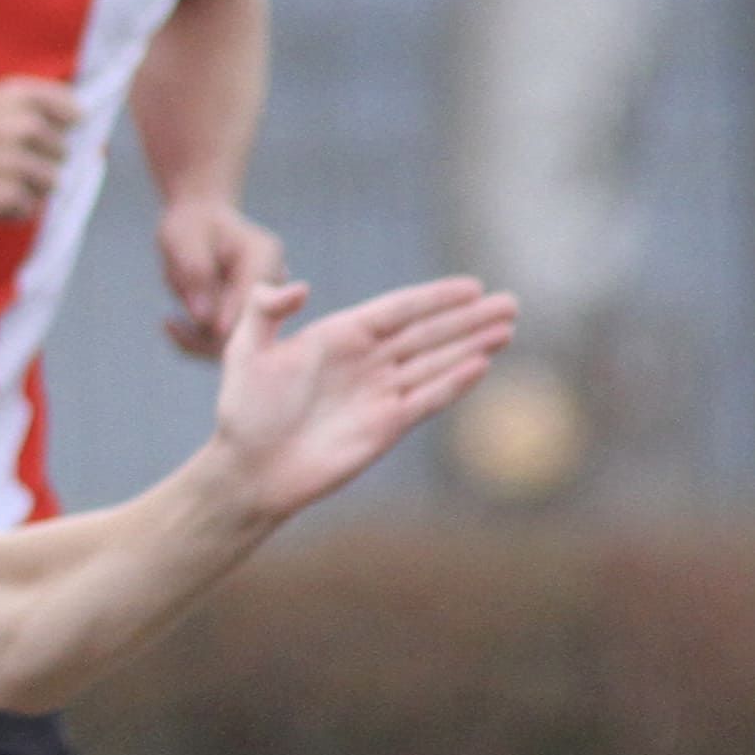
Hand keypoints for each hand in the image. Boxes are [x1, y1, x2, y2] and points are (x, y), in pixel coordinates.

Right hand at [0, 78, 79, 218]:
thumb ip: (35, 104)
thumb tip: (79, 122)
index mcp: (22, 95)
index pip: (73, 113)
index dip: (56, 127)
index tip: (31, 134)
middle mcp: (24, 125)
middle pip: (61, 153)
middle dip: (37, 160)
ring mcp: (15, 162)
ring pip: (50, 183)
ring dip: (26, 187)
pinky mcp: (3, 195)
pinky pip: (27, 208)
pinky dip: (9, 209)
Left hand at [155, 196, 286, 355]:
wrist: (195, 226)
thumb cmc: (190, 227)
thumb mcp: (184, 241)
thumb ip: (196, 274)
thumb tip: (202, 318)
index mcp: (264, 254)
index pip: (257, 293)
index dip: (236, 315)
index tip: (213, 330)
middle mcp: (270, 281)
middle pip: (254, 324)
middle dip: (217, 335)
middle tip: (174, 326)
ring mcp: (260, 303)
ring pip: (238, 341)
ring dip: (201, 340)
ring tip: (170, 323)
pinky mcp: (242, 319)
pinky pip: (221, 343)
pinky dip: (195, 342)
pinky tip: (169, 322)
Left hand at [209, 275, 520, 520]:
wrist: (248, 469)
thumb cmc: (244, 411)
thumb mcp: (244, 353)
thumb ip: (263, 311)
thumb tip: (301, 286)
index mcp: (338, 337)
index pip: (398, 310)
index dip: (435, 298)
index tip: (472, 285)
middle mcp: (366, 362)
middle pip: (427, 333)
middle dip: (468, 318)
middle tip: (510, 302)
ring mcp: (379, 393)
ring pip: (435, 362)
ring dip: (471, 345)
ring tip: (507, 328)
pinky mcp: (386, 426)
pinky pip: (427, 399)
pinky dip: (454, 383)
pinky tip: (481, 365)